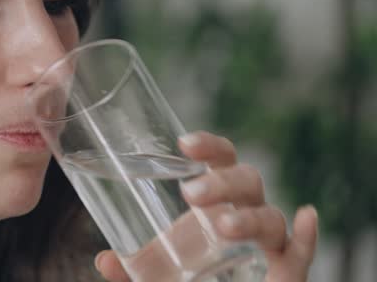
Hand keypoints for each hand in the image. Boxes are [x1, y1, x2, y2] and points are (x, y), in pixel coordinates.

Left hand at [94, 131, 317, 281]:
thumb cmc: (189, 280)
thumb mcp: (155, 272)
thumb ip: (131, 268)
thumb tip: (104, 260)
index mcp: (216, 203)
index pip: (220, 161)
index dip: (209, 146)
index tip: (184, 142)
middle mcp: (245, 214)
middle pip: (247, 181)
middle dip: (222, 182)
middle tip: (190, 193)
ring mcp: (267, 244)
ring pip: (270, 217)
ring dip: (250, 218)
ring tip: (223, 226)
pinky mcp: (286, 272)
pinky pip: (300, 255)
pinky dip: (307, 238)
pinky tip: (306, 218)